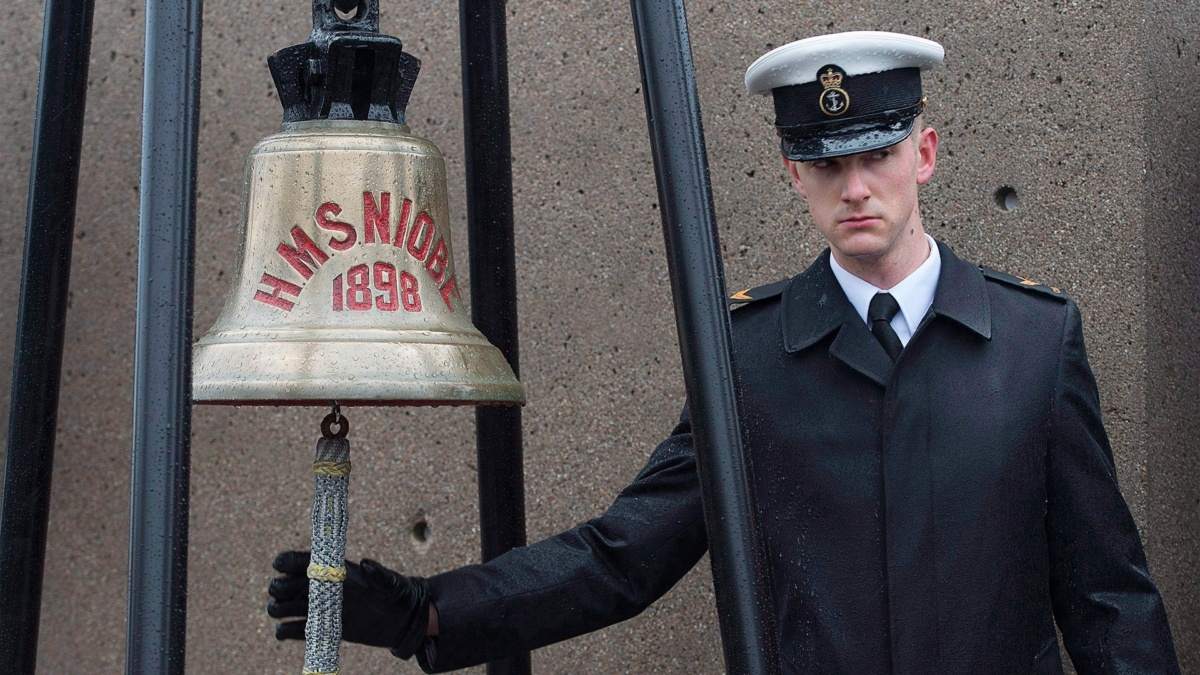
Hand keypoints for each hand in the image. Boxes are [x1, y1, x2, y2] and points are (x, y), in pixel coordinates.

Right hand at [267, 550, 430, 658]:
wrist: (400, 621)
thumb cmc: (395, 594)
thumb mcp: (390, 583)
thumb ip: (379, 574)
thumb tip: (366, 563)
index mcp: (334, 570)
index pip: (302, 561)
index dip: (287, 561)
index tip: (279, 565)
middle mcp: (321, 588)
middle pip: (286, 584)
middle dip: (279, 587)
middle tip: (284, 594)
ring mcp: (319, 608)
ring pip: (284, 606)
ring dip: (277, 608)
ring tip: (282, 611)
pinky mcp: (322, 628)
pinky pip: (294, 630)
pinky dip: (285, 631)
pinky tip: (285, 631)